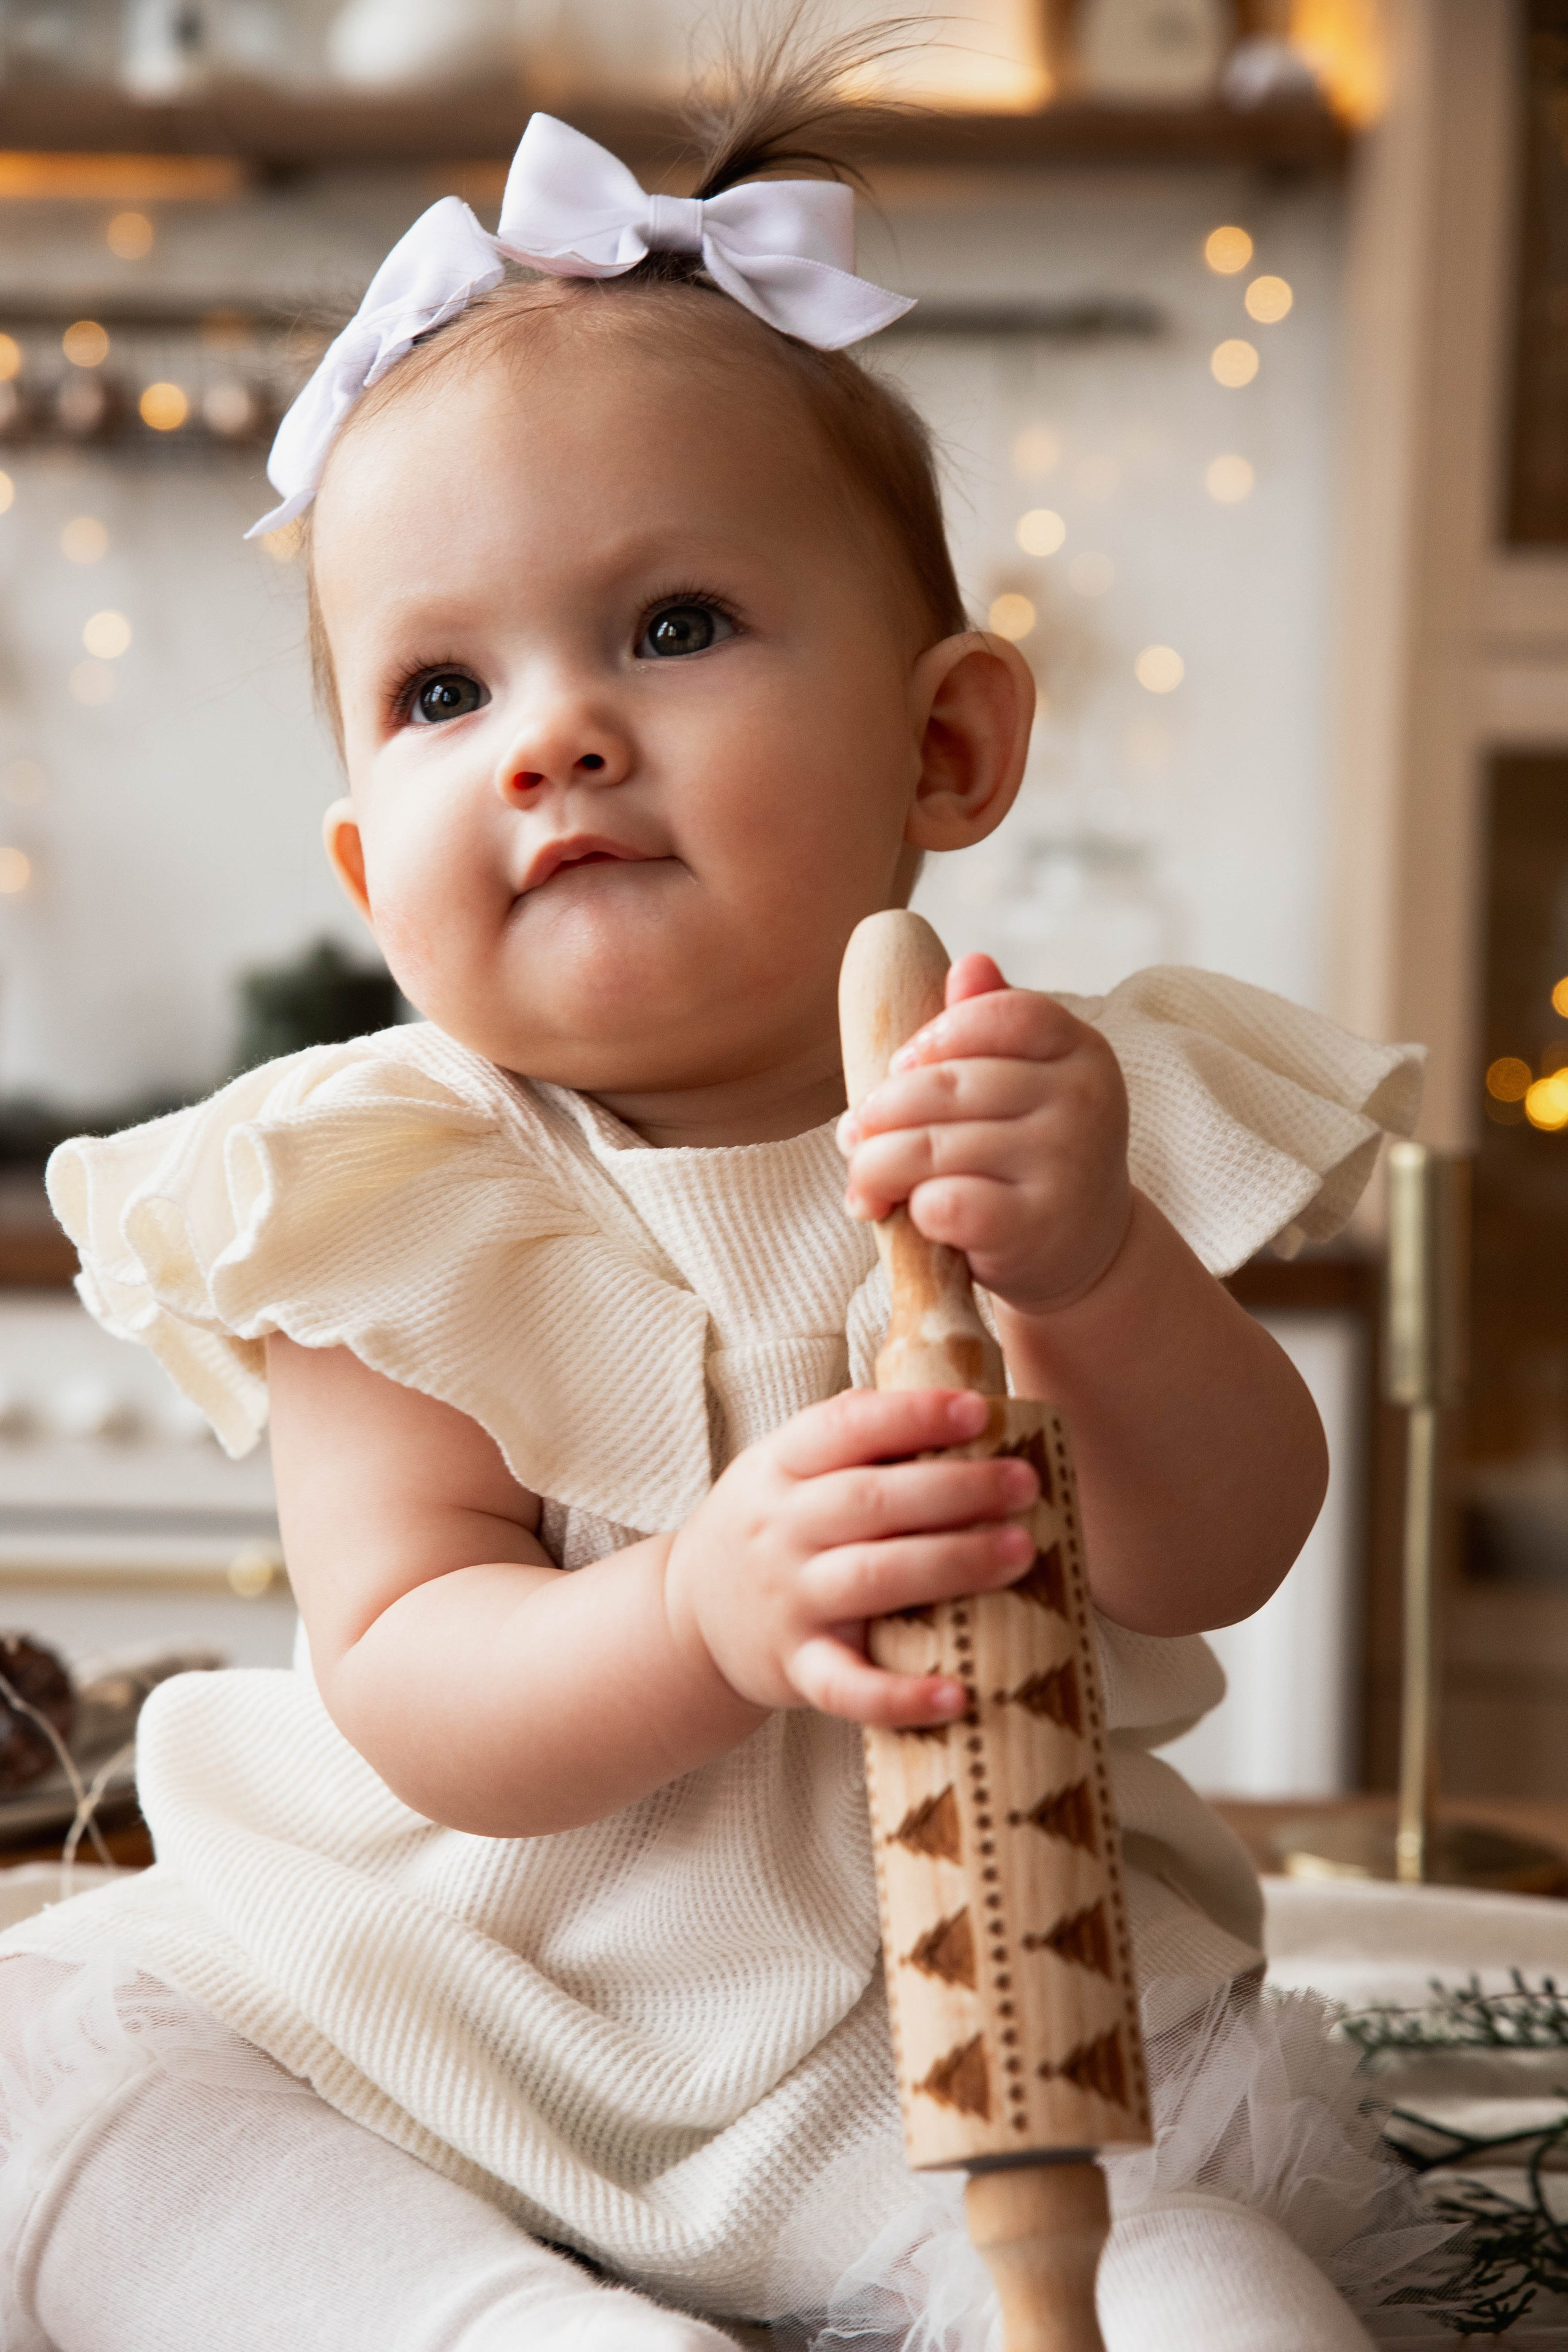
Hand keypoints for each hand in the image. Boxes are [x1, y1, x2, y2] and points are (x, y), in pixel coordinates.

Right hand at [661, 1386, 1039, 1726]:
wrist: (687, 1616)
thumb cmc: (768, 1529)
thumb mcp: (785, 1467)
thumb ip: (854, 1436)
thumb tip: (954, 1400)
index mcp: (781, 1466)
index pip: (845, 1426)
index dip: (914, 1415)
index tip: (980, 1410)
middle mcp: (781, 1529)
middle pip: (871, 1501)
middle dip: (956, 1489)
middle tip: (1024, 1483)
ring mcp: (788, 1601)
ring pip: (872, 1579)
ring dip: (951, 1564)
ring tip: (1020, 1550)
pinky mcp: (795, 1668)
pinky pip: (847, 1687)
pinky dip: (900, 1697)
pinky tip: (957, 1695)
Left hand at [839, 953, 1131, 1318]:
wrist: (1086, 1251)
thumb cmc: (1033, 1154)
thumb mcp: (1028, 1082)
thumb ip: (995, 1024)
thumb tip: (969, 963)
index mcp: (1082, 1051)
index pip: (999, 1014)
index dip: (933, 1037)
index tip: (897, 1068)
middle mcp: (1085, 1102)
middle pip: (948, 1086)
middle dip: (879, 1113)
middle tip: (852, 1135)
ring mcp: (1066, 1166)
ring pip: (932, 1147)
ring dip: (876, 1167)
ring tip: (862, 1185)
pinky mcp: (1037, 1226)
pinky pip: (946, 1202)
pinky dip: (910, 1208)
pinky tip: (903, 1213)